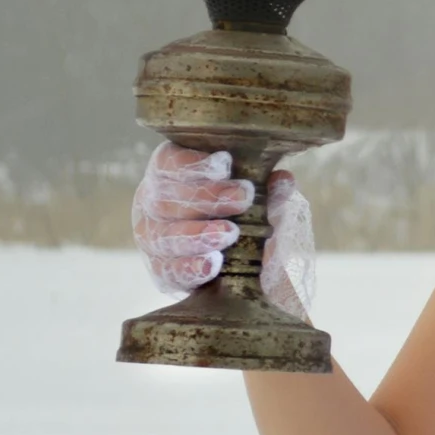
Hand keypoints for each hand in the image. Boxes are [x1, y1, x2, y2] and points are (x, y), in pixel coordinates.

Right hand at [129, 142, 316, 318]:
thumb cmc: (249, 216)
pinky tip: (212, 264)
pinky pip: (168, 271)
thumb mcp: (264, 200)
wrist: (250, 265)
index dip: (194, 164)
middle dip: (206, 197)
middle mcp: (154, 204)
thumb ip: (270, 193)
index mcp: (171, 174)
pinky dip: (190, 267)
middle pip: (165, 198)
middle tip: (242, 198)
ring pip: (162, 236)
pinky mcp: (162, 272)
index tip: (226, 164)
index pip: (169, 162)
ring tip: (229, 233)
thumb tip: (281, 180)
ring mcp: (153, 239)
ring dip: (197, 233)